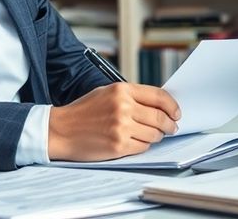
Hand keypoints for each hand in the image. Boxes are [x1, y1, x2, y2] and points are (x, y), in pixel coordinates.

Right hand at [47, 82, 180, 160]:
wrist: (60, 130)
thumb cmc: (83, 112)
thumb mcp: (106, 93)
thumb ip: (131, 96)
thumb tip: (158, 105)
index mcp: (121, 90)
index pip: (159, 96)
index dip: (172, 106)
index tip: (176, 113)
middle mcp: (123, 107)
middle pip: (160, 117)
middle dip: (169, 125)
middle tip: (171, 128)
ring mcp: (121, 127)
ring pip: (154, 134)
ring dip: (156, 136)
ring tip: (150, 135)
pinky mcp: (118, 145)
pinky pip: (143, 147)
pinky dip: (143, 146)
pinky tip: (136, 142)